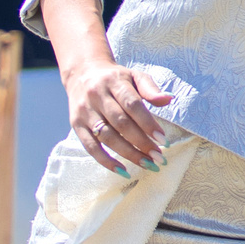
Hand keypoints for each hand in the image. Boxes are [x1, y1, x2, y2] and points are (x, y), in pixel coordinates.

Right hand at [65, 58, 173, 172]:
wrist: (82, 73)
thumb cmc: (115, 79)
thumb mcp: (134, 76)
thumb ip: (150, 89)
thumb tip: (168, 99)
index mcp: (113, 82)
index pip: (132, 104)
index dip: (147, 123)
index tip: (163, 139)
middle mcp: (97, 96)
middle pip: (120, 123)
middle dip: (141, 143)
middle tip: (159, 158)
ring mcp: (85, 112)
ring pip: (107, 137)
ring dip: (128, 154)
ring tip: (148, 164)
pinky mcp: (76, 125)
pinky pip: (90, 146)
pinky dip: (106, 161)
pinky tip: (123, 170)